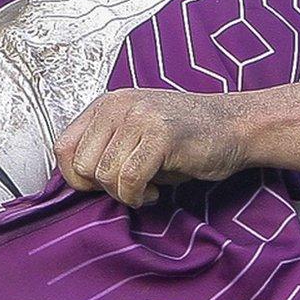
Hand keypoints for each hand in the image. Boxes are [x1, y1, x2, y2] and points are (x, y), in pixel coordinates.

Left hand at [55, 89, 249, 206]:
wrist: (237, 126)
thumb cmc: (187, 138)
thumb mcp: (135, 136)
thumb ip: (106, 150)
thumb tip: (78, 182)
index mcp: (107, 104)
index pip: (62, 148)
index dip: (78, 178)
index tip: (103, 185)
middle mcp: (118, 105)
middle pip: (82, 165)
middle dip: (104, 188)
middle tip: (132, 187)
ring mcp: (140, 117)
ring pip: (105, 175)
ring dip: (125, 194)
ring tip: (147, 187)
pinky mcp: (161, 135)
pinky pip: (129, 180)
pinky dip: (139, 196)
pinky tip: (156, 190)